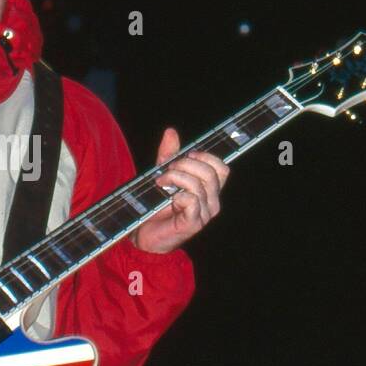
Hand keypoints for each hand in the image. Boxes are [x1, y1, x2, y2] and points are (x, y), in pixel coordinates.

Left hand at [133, 127, 229, 253]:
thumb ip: (168, 155)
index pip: (222, 168)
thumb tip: (171, 132)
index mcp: (209, 189)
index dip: (206, 157)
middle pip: (211, 173)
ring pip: (199, 186)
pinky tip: (169, 198)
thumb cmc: (156, 205)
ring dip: (176, 178)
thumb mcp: (162, 174)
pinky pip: (192, 201)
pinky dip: (178, 196)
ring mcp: (204, 214)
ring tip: (160, 182)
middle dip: (186, 164)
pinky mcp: (193, 224)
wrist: (143, 234)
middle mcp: (211, 202)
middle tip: (167, 170)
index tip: (187, 155)